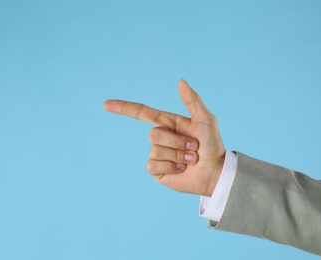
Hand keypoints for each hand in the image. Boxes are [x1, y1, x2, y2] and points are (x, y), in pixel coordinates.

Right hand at [103, 79, 225, 195]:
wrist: (215, 172)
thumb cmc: (212, 145)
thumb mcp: (205, 119)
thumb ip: (193, 100)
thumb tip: (180, 81)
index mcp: (168, 123)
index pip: (141, 113)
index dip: (123, 108)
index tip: (105, 105)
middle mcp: (161, 137)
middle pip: (153, 135)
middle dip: (176, 142)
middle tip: (193, 148)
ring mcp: (158, 154)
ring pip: (155, 150)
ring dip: (177, 155)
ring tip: (190, 159)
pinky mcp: (158, 170)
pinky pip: (153, 165)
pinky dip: (170, 167)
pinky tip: (181, 169)